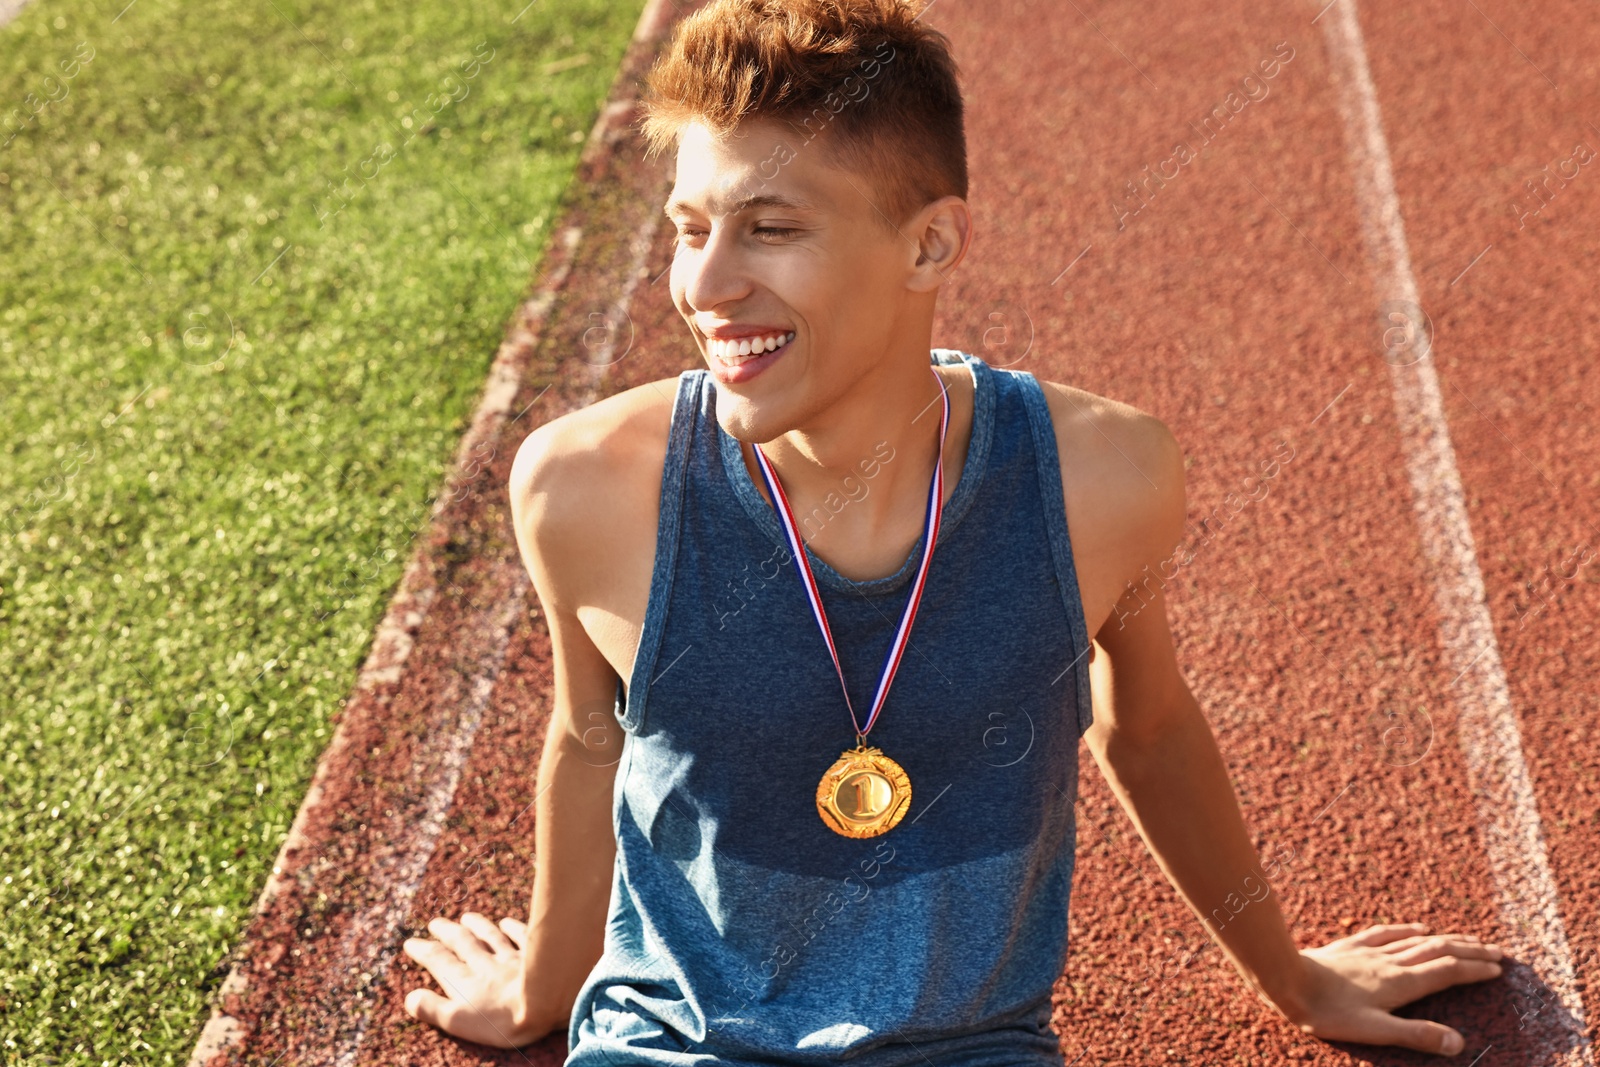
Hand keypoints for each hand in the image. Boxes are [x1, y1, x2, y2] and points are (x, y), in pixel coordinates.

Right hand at [402, 912, 555, 1048]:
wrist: (546, 1004)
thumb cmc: (501, 1019)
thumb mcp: (459, 1020)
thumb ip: (433, 1008)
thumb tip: (410, 998)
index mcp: (464, 981)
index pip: (438, 961)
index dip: (423, 951)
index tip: (410, 942)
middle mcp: (486, 964)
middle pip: (463, 943)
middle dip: (447, 932)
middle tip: (435, 923)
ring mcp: (512, 958)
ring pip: (491, 936)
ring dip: (477, 926)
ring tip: (466, 917)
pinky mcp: (536, 956)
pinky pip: (522, 937)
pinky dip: (512, 928)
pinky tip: (507, 922)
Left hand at [1279, 922, 1503, 1055]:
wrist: (1287, 981)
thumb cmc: (1329, 1013)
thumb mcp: (1375, 1031)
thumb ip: (1416, 1034)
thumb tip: (1458, 1042)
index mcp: (1401, 983)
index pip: (1448, 971)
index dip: (1475, 970)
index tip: (1499, 969)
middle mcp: (1391, 962)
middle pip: (1439, 951)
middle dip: (1470, 951)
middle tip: (1498, 952)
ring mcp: (1371, 951)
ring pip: (1417, 940)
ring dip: (1448, 940)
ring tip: (1469, 941)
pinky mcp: (1351, 946)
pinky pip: (1387, 933)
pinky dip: (1408, 930)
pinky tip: (1418, 928)